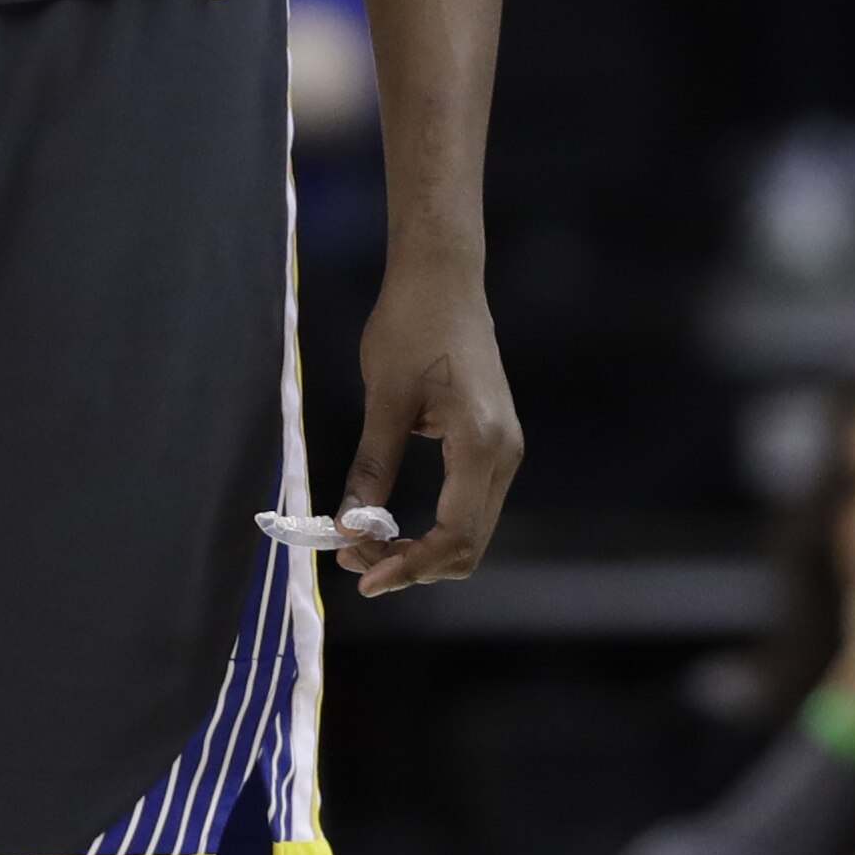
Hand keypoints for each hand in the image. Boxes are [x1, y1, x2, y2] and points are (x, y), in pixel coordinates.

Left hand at [339, 259, 521, 597]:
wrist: (443, 276)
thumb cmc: (411, 326)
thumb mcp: (384, 398)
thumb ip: (372, 470)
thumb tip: (349, 531)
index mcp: (481, 442)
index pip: (457, 534)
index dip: (411, 566)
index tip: (363, 577)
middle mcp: (505, 454)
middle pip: (470, 544)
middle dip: (413, 564)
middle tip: (354, 558)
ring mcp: (505, 449)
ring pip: (472, 530)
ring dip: (422, 548)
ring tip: (364, 541)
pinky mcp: (495, 442)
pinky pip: (469, 506)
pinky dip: (434, 526)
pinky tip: (391, 521)